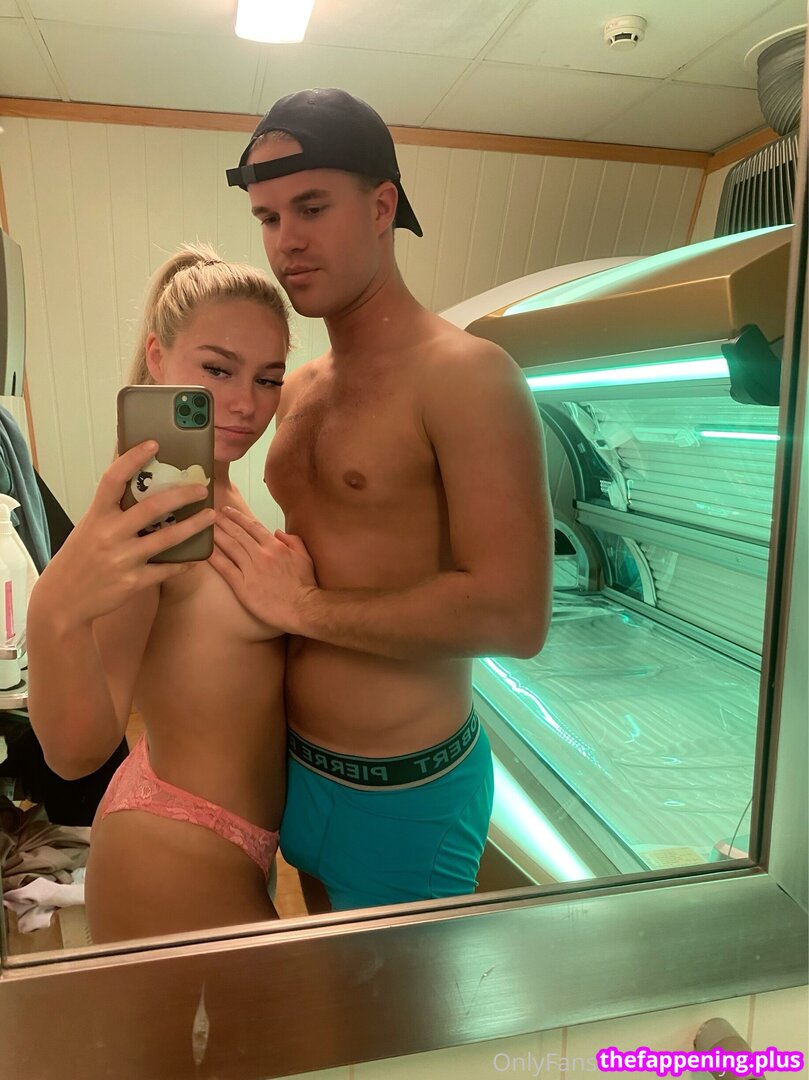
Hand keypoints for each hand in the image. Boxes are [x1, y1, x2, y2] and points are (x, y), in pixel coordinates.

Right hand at [31, 441, 215, 626]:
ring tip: (211, 516)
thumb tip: (132, 476)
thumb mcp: (88, 526)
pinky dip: (185, 562)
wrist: (62, 600)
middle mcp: (109, 535)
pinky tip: (198, 555)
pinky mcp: (132, 582)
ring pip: (167, 539)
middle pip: (152, 508)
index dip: (133, 458)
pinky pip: (166, 570)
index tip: (154, 443)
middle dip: (182, 495)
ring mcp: (122, 559)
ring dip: (194, 526)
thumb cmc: (80, 557)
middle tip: (201, 488)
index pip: (113, 479)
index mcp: (96, 516)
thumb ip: (110, 507)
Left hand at [210, 506, 316, 633]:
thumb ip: (293, 541)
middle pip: (238, 534)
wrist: (302, 608)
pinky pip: (226, 569)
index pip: (253, 526)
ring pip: (230, 547)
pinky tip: (205, 551)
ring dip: (217, 535)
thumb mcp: (304, 557)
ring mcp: (251, 570)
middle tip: (210, 514)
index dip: (238, 517)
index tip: (228, 511)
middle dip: (223, 522)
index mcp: (275, 547)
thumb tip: (277, 532)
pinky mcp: (243, 586)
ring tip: (206, 527)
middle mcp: (261, 555)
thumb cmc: (305, 585)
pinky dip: (215, 558)